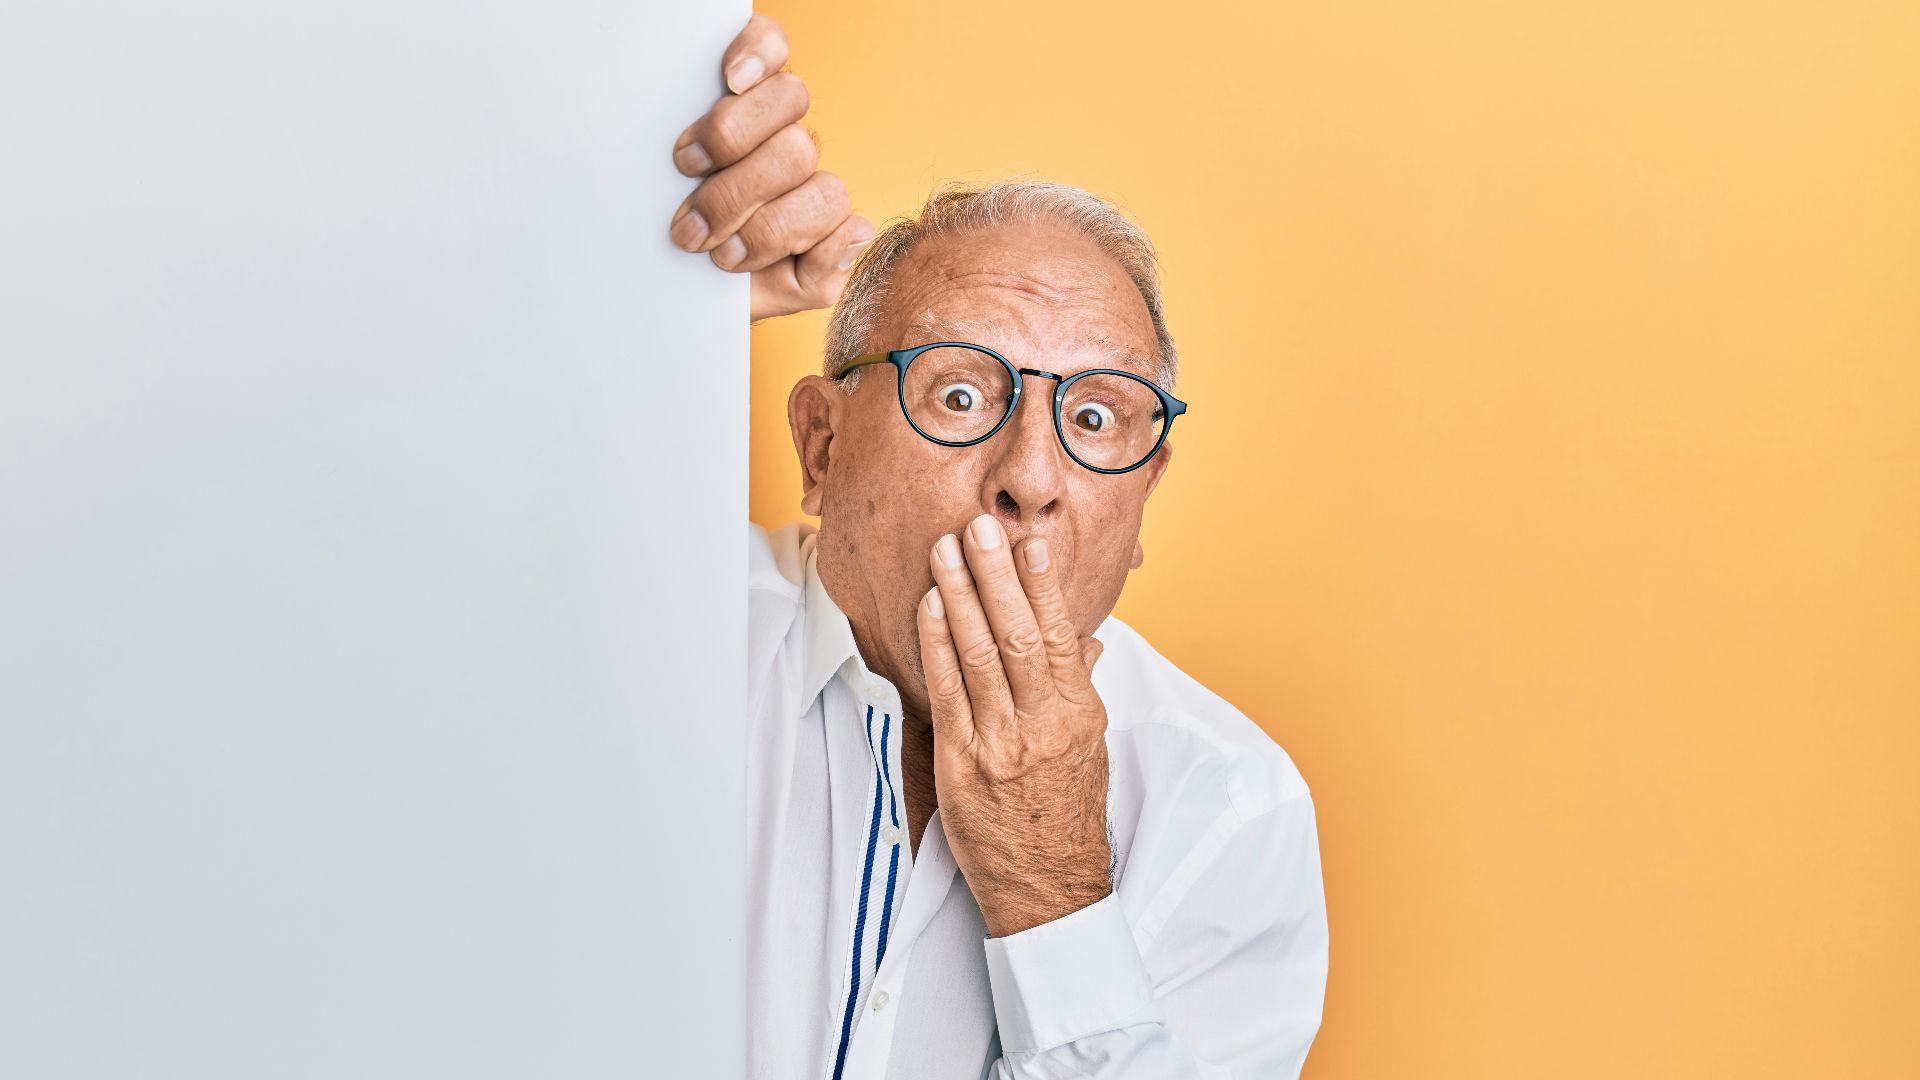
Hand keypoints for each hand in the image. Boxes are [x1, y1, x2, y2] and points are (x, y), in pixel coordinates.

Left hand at [670, 14, 872, 321]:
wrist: (680, 310)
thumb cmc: (667, 255)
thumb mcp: (650, 219)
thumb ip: (671, 185)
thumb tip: (737, 154)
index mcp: (741, 111)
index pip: (770, 49)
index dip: (758, 53)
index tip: (728, 80)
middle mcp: (783, 139)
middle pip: (792, 113)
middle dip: (735, 170)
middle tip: (690, 218)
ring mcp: (812, 188)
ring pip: (816, 178)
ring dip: (764, 224)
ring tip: (718, 253)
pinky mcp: (835, 240)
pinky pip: (847, 230)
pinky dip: (819, 249)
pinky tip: (789, 263)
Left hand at [916, 513, 1112, 937]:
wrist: (1048, 888)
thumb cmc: (1068, 814)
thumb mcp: (1091, 749)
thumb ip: (1083, 689)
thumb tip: (1089, 642)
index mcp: (1079, 715)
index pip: (1062, 636)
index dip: (1043, 587)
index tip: (1030, 543)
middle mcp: (1043, 725)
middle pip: (1018, 636)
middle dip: (995, 576)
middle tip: (978, 527)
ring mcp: (1001, 744)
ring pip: (979, 656)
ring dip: (959, 597)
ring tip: (945, 550)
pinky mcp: (963, 764)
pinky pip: (948, 693)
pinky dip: (937, 645)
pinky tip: (929, 607)